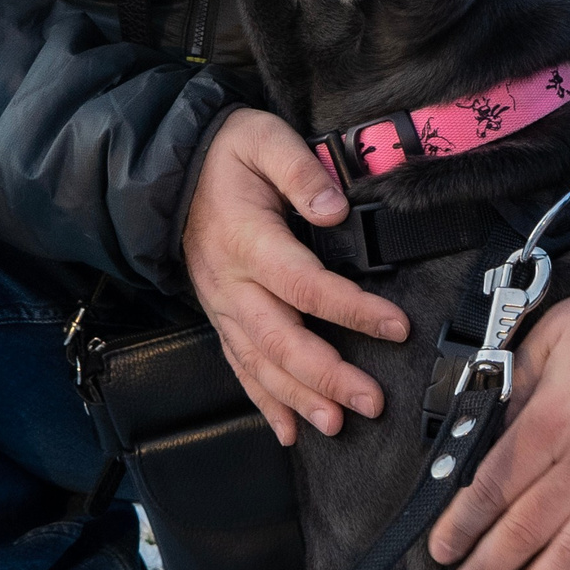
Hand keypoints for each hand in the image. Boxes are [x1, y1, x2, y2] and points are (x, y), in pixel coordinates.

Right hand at [184, 108, 408, 443]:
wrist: (174, 171)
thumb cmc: (227, 155)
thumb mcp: (263, 139)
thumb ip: (300, 170)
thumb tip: (334, 207)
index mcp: (247, 240)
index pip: (304, 285)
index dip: (351, 309)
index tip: (395, 326)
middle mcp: (231, 282)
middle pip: (281, 340)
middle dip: (327, 377)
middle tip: (370, 401)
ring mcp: (223, 306)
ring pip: (260, 363)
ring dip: (298, 399)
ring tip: (336, 424)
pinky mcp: (222, 317)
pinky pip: (241, 367)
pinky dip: (264, 402)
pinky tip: (289, 429)